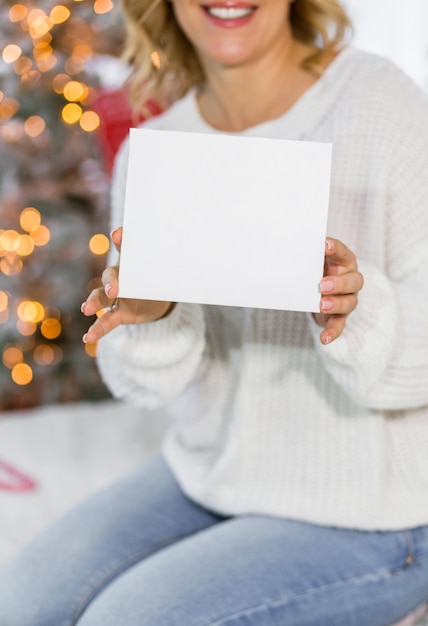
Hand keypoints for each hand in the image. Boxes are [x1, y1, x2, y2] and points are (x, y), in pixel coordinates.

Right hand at [81, 228, 173, 342]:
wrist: (162, 298)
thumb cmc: (162, 276)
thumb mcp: (170, 269)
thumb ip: (175, 261)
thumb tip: (197, 252)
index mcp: (132, 261)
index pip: (125, 247)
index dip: (121, 241)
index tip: (118, 235)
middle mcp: (121, 276)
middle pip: (111, 275)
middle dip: (111, 282)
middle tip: (112, 290)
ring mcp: (117, 296)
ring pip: (102, 297)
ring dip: (95, 302)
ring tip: (87, 308)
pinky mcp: (120, 313)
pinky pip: (106, 321)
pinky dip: (98, 329)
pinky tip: (89, 337)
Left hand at [313, 238, 363, 344]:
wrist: (320, 289)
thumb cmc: (316, 270)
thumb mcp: (313, 261)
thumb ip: (306, 255)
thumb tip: (284, 245)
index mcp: (343, 261)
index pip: (343, 253)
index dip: (336, 249)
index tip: (325, 245)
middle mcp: (350, 279)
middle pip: (354, 281)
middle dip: (339, 283)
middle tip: (322, 284)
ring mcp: (347, 298)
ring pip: (350, 302)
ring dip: (337, 304)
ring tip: (322, 305)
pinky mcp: (340, 316)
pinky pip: (340, 325)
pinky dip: (333, 332)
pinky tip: (325, 338)